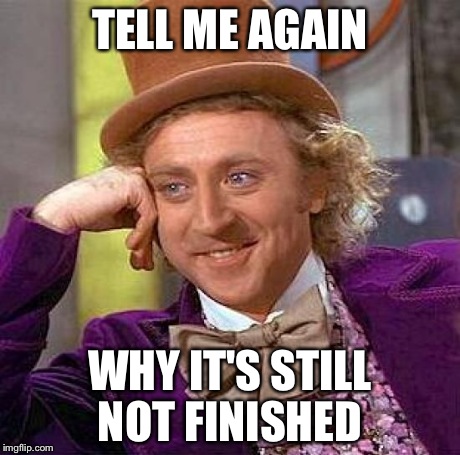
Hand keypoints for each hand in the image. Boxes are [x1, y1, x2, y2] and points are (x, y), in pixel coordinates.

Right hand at [33, 166, 156, 269]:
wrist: (63, 212)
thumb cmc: (86, 215)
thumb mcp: (120, 216)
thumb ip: (139, 218)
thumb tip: (160, 235)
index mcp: (132, 178)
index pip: (152, 208)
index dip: (149, 235)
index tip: (144, 258)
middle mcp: (136, 173)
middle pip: (155, 211)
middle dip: (150, 241)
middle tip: (144, 264)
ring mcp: (136, 176)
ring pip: (154, 215)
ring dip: (145, 241)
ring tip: (136, 259)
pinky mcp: (135, 184)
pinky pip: (148, 214)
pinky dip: (142, 233)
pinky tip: (130, 245)